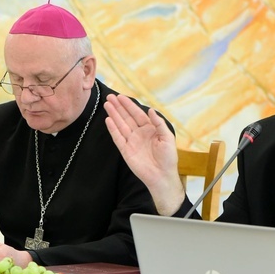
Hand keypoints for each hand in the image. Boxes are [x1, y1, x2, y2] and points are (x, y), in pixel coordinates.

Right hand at [104, 94, 184, 214]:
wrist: (162, 176)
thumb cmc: (168, 158)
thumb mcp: (167, 138)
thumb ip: (159, 123)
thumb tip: (151, 110)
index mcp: (150, 129)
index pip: (137, 114)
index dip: (129, 105)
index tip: (121, 97)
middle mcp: (139, 134)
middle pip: (126, 117)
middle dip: (118, 107)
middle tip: (110, 97)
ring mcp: (131, 141)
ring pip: (120, 125)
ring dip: (114, 115)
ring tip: (106, 104)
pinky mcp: (126, 150)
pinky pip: (118, 138)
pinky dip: (113, 129)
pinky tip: (108, 120)